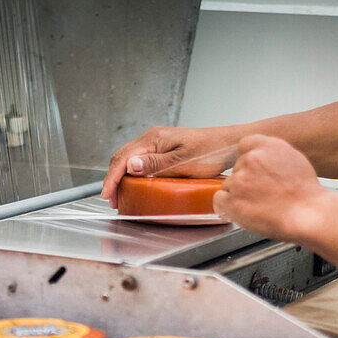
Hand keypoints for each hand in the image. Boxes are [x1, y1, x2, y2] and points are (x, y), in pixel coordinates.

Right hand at [101, 126, 236, 207]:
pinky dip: (133, 173)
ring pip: (131, 159)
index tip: (107, 194)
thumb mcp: (183, 161)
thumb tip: (130, 166)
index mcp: (154, 139)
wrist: (229, 144)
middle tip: (112, 199)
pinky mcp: (166, 149)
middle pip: (123, 157)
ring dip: (122, 176)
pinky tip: (136, 183)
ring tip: (121, 194)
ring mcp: (159, 142)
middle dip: (113, 178)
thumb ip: (156, 164)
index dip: (112, 178)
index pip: (123, 158)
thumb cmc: (211, 151)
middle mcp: (153, 138)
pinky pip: (142, 160)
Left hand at [213, 135, 333, 241]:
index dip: (249, 160)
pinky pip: (219, 200)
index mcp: (268, 146)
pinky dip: (227, 207)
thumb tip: (262, 161)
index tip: (254, 171)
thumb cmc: (305, 194)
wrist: (308, 214)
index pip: (245, 145)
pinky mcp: (232, 200)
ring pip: (228, 185)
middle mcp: (252, 159)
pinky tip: (243, 211)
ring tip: (259, 205)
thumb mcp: (294, 160)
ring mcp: (240, 180)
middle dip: (246, 180)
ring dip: (238, 195)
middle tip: (261, 193)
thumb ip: (272, 156)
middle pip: (237, 167)